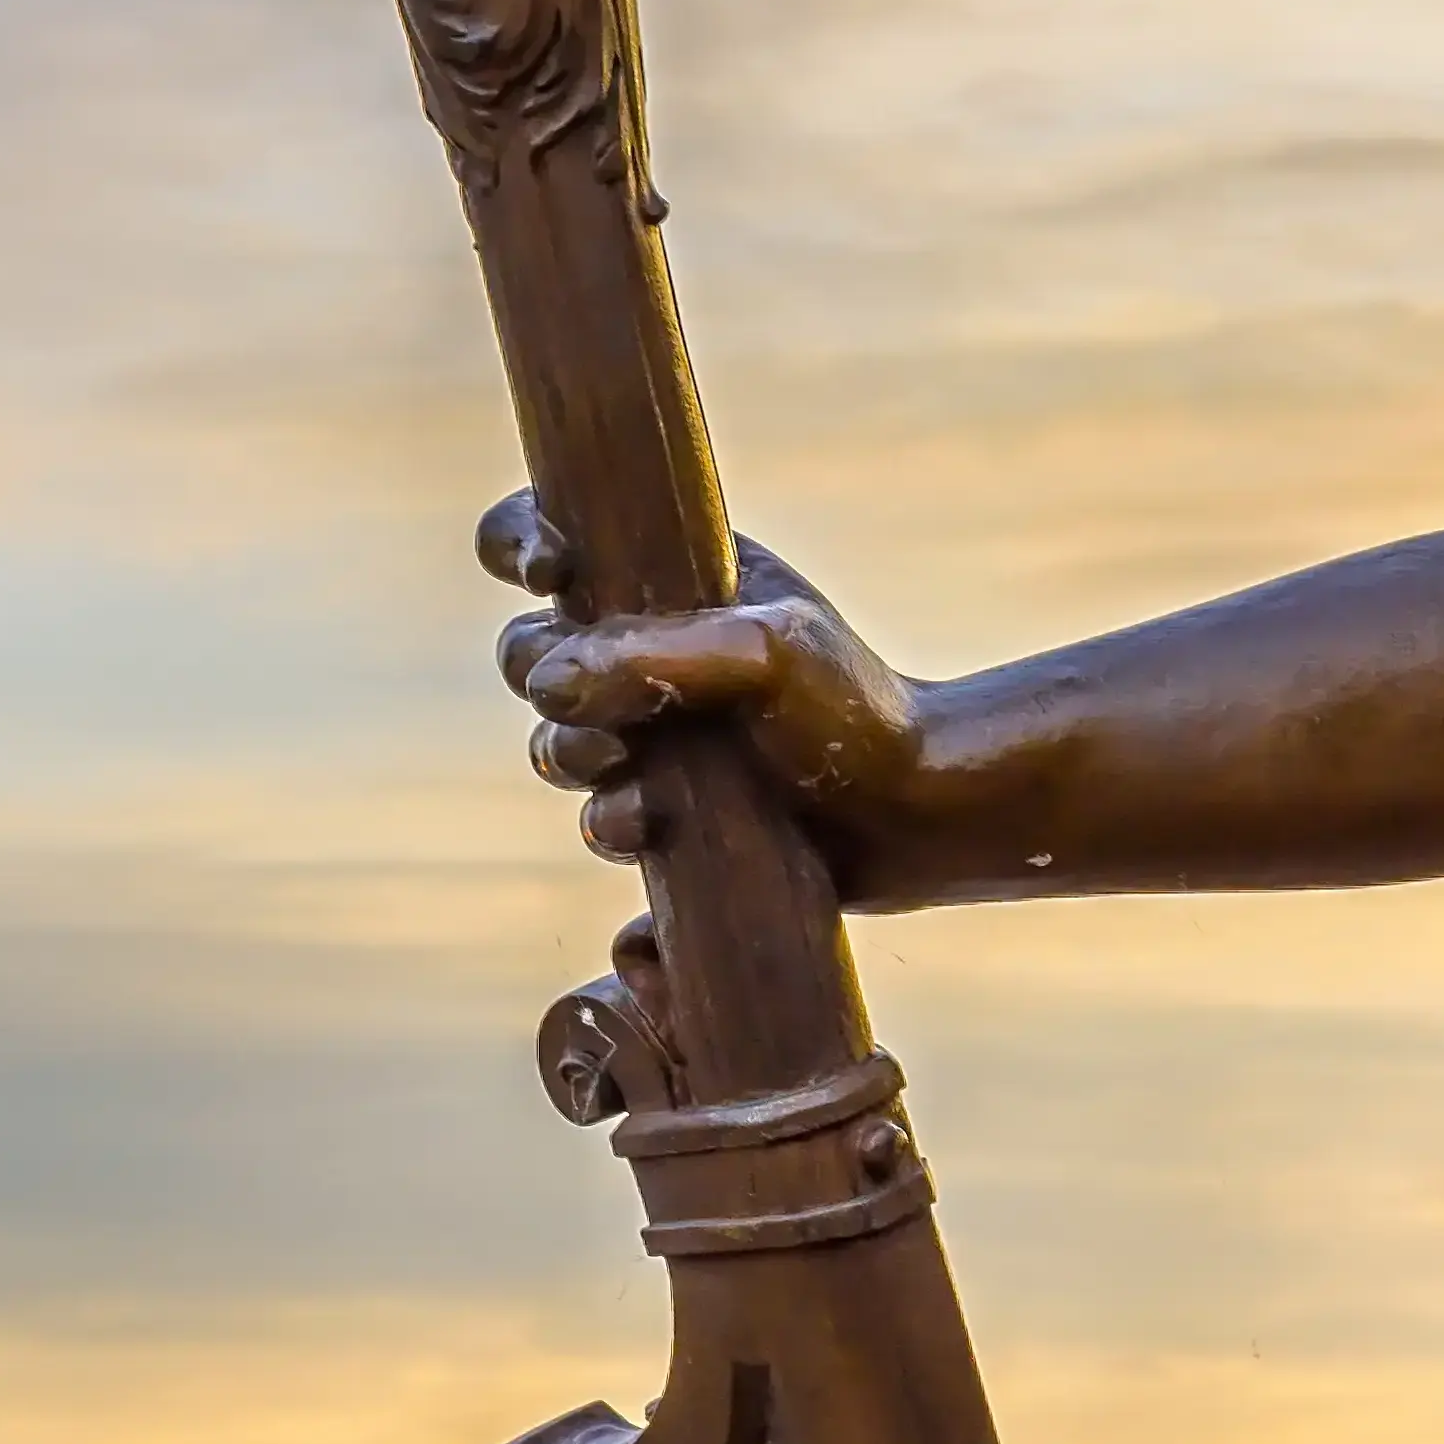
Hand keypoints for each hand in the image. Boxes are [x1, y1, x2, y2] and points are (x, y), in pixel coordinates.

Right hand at [488, 499, 938, 883]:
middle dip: (550, 692)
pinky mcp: (674, 821)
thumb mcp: (767, 654)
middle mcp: (648, 654)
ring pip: (561, 751)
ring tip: (646, 807)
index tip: (552, 573)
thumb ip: (654, 657)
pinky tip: (647, 911)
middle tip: (613, 732)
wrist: (924, 815)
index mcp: (668, 583)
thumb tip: (551, 684)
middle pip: (531, 657)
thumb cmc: (858, 712)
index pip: (551, 532)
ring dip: (584, 780)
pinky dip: (623, 878)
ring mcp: (656, 738)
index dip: (519, 544)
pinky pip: (608, 847)